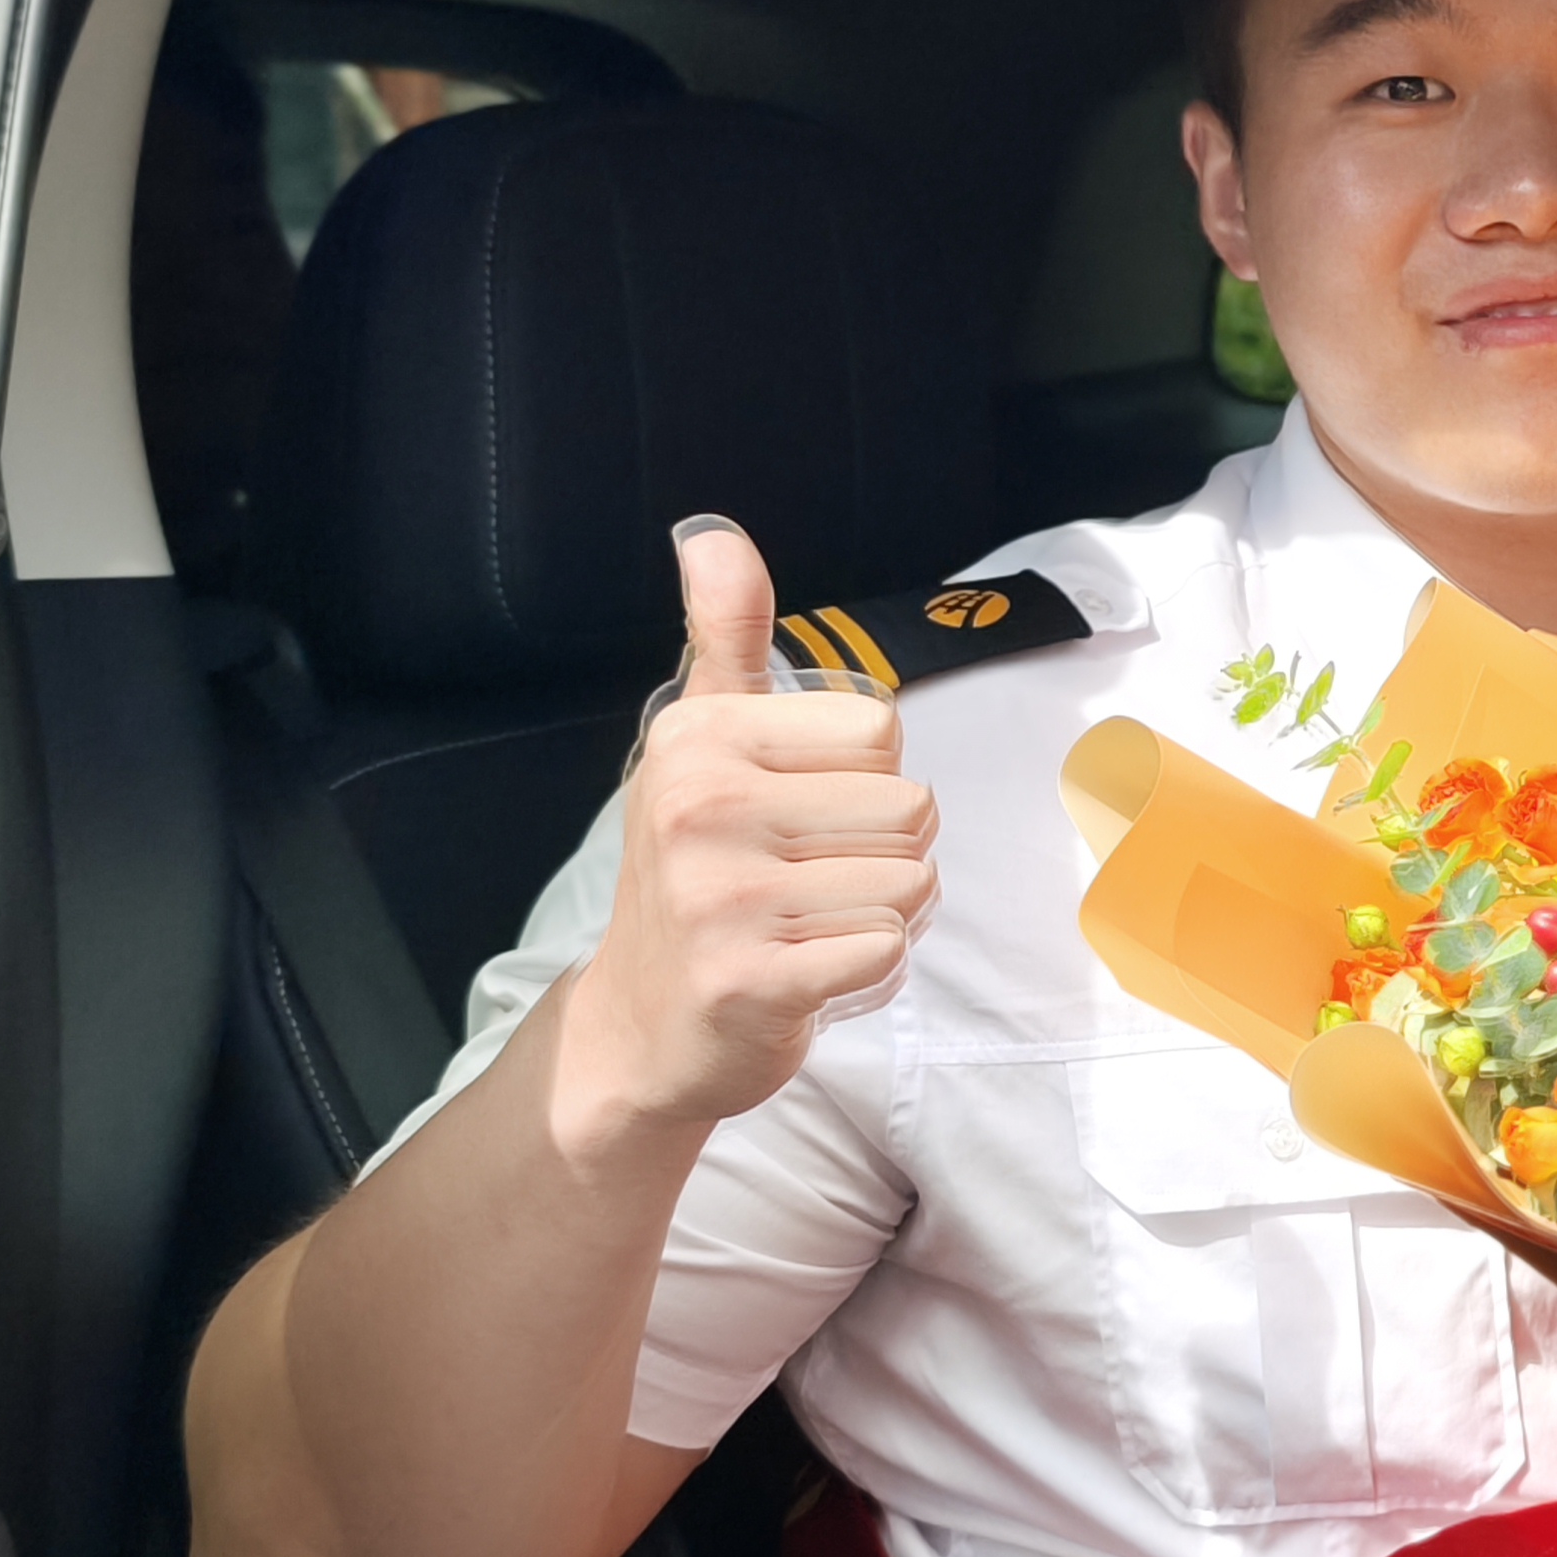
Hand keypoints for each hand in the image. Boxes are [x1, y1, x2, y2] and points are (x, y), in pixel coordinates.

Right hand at [559, 517, 937, 1143]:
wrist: (643, 1025)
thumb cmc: (698, 871)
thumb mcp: (702, 742)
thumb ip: (727, 636)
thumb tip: (711, 531)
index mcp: (700, 734)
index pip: (883, 732)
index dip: (864, 782)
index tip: (795, 817)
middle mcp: (701, 805)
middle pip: (912, 808)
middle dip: (884, 854)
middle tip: (807, 883)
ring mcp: (722, 898)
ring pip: (912, 884)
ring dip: (881, 915)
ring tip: (808, 926)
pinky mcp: (753, 981)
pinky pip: (889, 951)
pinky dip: (869, 972)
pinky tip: (808, 973)